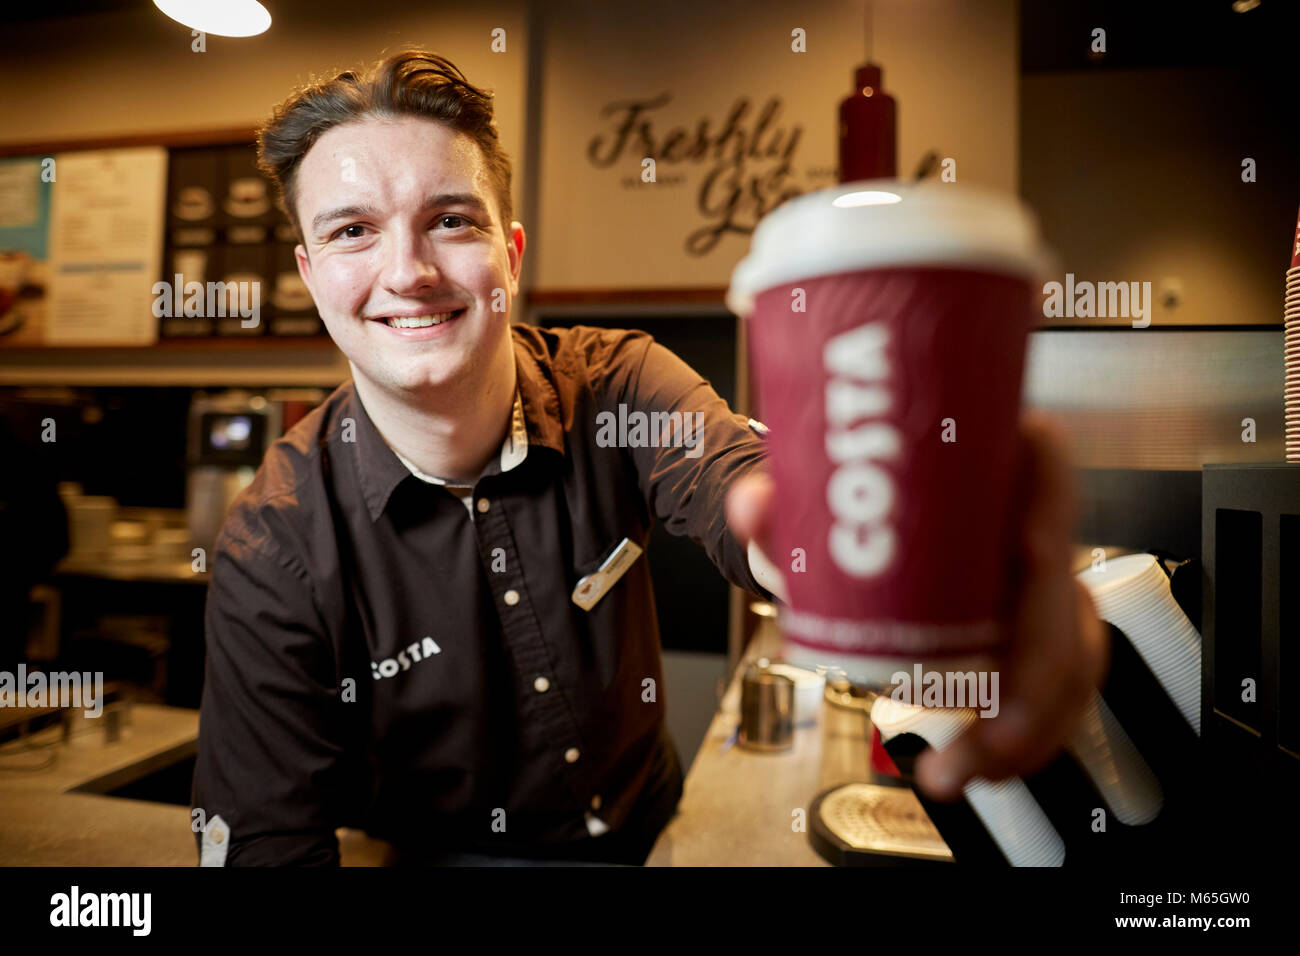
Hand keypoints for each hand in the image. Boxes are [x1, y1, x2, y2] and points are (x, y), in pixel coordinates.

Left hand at [725, 411, 1109, 801]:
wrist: (839, 549)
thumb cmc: (837, 519)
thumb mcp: (803, 509)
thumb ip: (775, 504)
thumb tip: (750, 506)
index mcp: (987, 466)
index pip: (1042, 467)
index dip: (1051, 506)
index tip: (1027, 550)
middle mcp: (1024, 523)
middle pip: (1062, 586)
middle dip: (1036, 670)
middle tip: (979, 729)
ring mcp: (1035, 586)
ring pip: (1069, 652)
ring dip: (1030, 725)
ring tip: (959, 770)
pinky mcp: (1032, 637)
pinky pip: (1057, 687)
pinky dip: (1029, 736)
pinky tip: (984, 769)